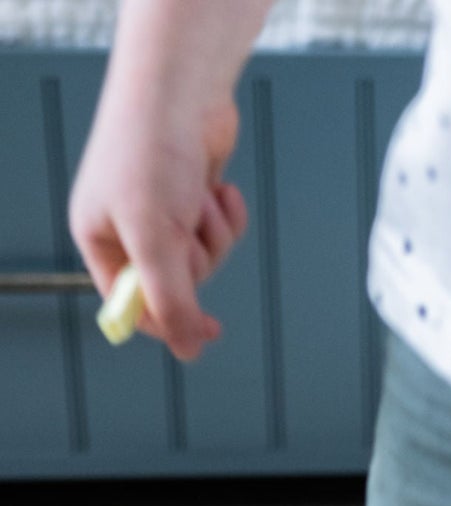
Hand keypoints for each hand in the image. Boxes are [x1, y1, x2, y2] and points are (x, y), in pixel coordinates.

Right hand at [70, 88, 246, 360]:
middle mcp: (127, 226)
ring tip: (200, 198)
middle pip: (175, 283)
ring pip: (203, 257)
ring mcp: (162, 209)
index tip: (207, 331)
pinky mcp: (193, 193)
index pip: (132, 303)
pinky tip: (221, 187)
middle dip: (194, 259)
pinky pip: (221, 230)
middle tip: (187, 229)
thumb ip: (171, 302)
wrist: (181, 85)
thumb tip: (187, 352)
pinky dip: (227, 214)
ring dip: (212, 233)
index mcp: (99, 237)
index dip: (168, 321)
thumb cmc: (153, 154)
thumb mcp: (155, 240)